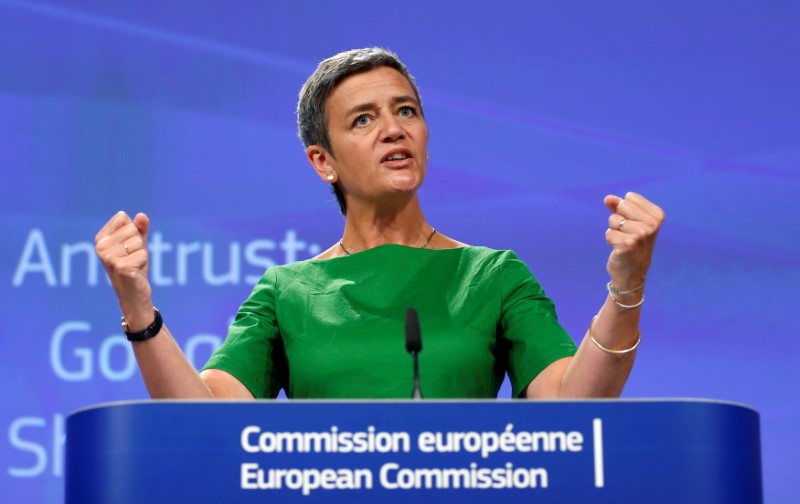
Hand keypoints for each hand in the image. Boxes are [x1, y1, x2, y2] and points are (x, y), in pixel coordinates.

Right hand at [95, 211, 152, 328]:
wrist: (133, 294)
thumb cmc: (134, 267)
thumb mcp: (137, 244)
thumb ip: (140, 229)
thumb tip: (142, 215)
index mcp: (101, 238)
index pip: (123, 218)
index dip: (132, 231)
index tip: (128, 246)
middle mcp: (101, 247)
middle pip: (132, 229)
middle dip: (138, 244)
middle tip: (132, 258)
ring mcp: (109, 257)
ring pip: (138, 241)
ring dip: (141, 254)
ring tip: (134, 265)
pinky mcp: (121, 267)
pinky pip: (143, 254)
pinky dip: (143, 263)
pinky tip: (135, 271)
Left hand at [604, 192, 664, 289]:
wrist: (632, 272)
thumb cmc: (632, 243)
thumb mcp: (630, 222)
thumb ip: (619, 206)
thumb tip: (608, 198)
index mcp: (657, 215)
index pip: (630, 197)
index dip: (625, 210)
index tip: (634, 224)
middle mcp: (652, 224)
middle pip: (621, 205)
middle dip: (618, 219)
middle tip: (628, 234)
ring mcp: (641, 235)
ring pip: (613, 220)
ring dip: (614, 231)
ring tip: (625, 242)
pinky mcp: (628, 244)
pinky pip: (608, 233)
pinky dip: (610, 240)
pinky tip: (620, 249)